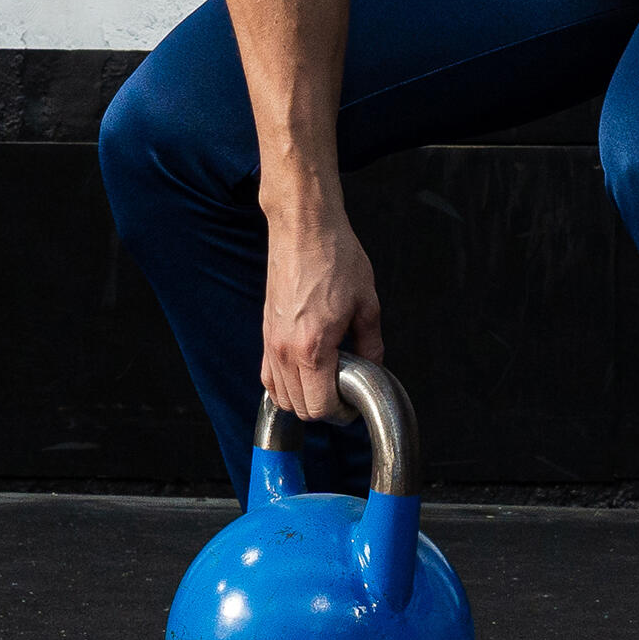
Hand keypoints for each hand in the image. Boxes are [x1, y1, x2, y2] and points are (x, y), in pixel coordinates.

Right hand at [261, 207, 383, 420]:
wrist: (304, 227)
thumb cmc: (334, 256)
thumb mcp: (367, 303)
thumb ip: (371, 344)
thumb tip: (373, 366)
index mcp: (313, 347)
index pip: (320, 406)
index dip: (341, 412)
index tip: (353, 402)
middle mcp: (285, 349)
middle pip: (298, 408)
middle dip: (323, 407)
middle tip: (343, 390)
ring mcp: (270, 341)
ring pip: (279, 396)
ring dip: (302, 398)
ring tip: (325, 379)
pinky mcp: (265, 332)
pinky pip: (268, 376)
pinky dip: (284, 385)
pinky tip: (304, 371)